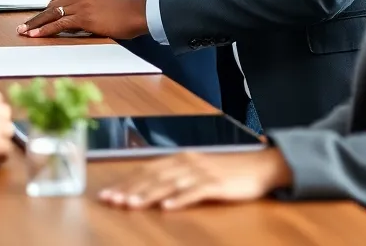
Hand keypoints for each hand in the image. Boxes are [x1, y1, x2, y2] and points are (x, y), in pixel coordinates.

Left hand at [16, 0, 147, 39]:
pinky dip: (45, 30)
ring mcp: (80, 4)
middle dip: (38, 15)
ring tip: (23, 32)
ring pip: (52, 13)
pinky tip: (35, 35)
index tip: (42, 5)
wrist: (134, 12)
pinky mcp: (83, 18)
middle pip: (52, 3)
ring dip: (35, 24)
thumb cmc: (121, 0)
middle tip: (24, 25)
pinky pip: (59, 24)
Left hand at [98, 150, 290, 209]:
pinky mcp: (216, 184)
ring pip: (168, 184)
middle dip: (129, 189)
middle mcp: (187, 162)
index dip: (125, 182)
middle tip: (110, 201)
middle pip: (152, 176)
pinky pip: (194, 192)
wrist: (259, 167)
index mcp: (179, 158)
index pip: (146, 170)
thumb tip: (148, 187)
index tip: (107, 194)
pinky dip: (179, 199)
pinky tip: (166, 207)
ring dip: (147, 194)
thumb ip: (175, 177)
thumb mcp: (197, 171)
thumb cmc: (226, 172)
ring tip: (130, 205)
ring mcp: (201, 172)